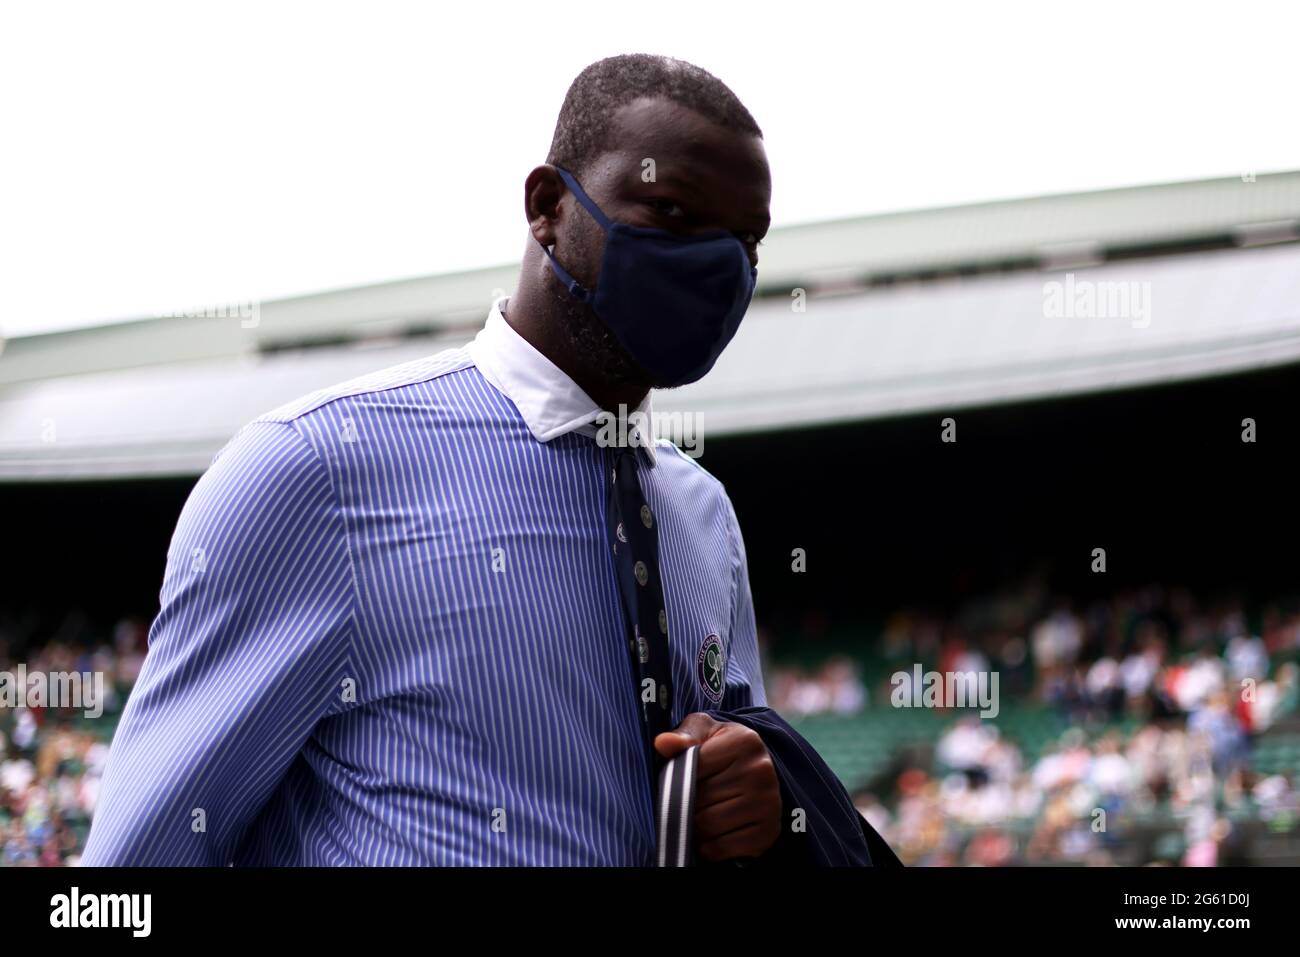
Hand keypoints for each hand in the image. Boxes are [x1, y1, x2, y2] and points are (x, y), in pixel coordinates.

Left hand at [655, 712, 781, 860]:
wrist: (753, 771)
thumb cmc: (720, 748)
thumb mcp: (702, 731)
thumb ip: (683, 736)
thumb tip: (663, 743)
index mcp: (745, 741)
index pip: (693, 767)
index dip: (680, 775)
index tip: (682, 774)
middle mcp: (761, 771)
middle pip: (700, 800)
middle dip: (686, 802)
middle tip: (688, 798)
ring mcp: (769, 803)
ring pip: (709, 826)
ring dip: (695, 826)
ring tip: (699, 813)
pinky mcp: (768, 832)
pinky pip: (723, 848)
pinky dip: (710, 846)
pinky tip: (714, 831)